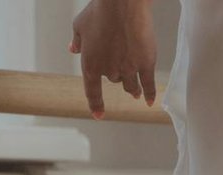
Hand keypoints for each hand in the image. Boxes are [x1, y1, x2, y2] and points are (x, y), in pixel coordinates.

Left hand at [70, 0, 156, 119]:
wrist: (122, 4)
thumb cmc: (100, 10)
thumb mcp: (80, 25)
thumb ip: (77, 41)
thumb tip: (72, 49)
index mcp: (90, 65)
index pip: (92, 92)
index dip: (96, 105)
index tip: (98, 114)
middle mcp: (108, 71)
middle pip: (113, 80)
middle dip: (116, 74)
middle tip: (120, 67)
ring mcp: (128, 69)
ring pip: (130, 85)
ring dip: (132, 89)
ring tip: (135, 93)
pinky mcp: (145, 64)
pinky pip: (148, 84)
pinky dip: (149, 94)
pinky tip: (149, 101)